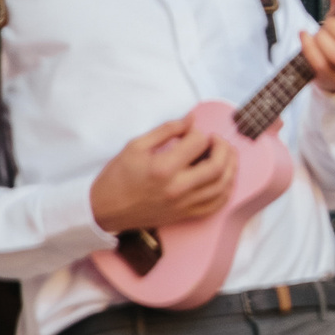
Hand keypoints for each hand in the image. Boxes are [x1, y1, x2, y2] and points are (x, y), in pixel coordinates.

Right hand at [90, 119, 236, 232]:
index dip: (199, 133)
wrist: (104, 210)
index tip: (192, 132)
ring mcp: (183, 204)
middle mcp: (177, 188)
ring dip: (230, 167)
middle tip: (217, 140)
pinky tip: (224, 178)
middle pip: (217, 166)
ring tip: (226, 155)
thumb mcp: (135, 146)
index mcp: (163, 167)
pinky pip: (215, 205)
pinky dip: (225, 190)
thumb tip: (191, 120)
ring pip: (222, 186)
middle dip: (224, 148)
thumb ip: (166, 130)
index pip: (197, 143)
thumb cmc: (117, 177)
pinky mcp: (185, 214)